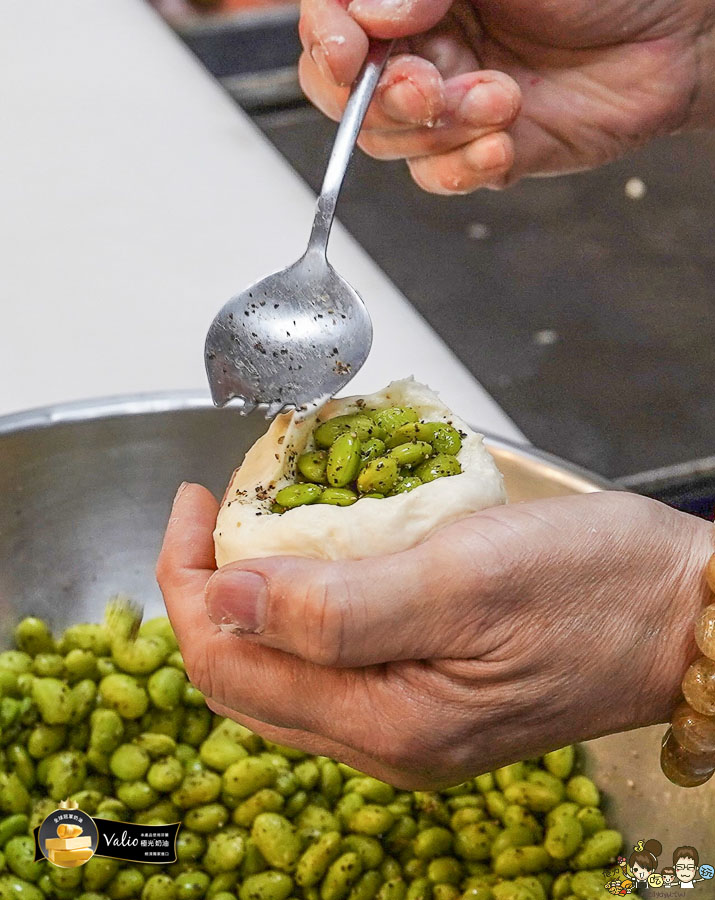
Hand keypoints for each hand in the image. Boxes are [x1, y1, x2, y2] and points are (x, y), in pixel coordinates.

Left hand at [157, 485, 710, 788]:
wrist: (683, 614)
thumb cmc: (593, 585)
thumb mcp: (463, 577)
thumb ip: (336, 606)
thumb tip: (221, 597)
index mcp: (385, 723)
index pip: (229, 665)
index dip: (188, 582)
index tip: (194, 501)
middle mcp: (386, 741)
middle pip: (246, 675)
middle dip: (209, 590)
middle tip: (216, 509)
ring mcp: (407, 725)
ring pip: (284, 671)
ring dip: (253, 598)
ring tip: (255, 524)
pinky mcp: (430, 698)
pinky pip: (332, 663)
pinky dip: (303, 608)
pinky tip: (315, 560)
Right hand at [298, 0, 714, 192]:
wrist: (676, 36)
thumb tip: (369, 12)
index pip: (335, 24)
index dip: (326, 40)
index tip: (345, 47)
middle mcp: (424, 51)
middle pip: (347, 95)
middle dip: (378, 98)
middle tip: (424, 87)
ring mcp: (450, 108)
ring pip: (393, 143)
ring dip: (440, 129)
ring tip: (500, 97)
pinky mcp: (482, 153)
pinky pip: (441, 179)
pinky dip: (462, 169)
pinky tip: (501, 142)